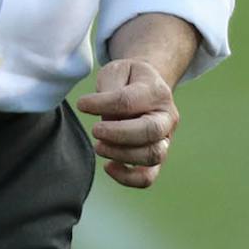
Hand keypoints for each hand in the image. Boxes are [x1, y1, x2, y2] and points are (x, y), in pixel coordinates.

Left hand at [76, 58, 179, 188]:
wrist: (147, 86)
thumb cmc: (127, 79)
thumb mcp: (117, 70)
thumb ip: (111, 90)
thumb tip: (103, 114)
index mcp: (157, 91)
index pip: (129, 101)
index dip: (102, 104)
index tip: (81, 104)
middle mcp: (167, 117)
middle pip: (150, 130)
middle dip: (118, 134)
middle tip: (95, 130)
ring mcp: (165, 139)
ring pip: (152, 155)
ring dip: (121, 154)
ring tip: (99, 146)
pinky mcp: (157, 158)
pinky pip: (148, 177)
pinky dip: (127, 178)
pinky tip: (108, 166)